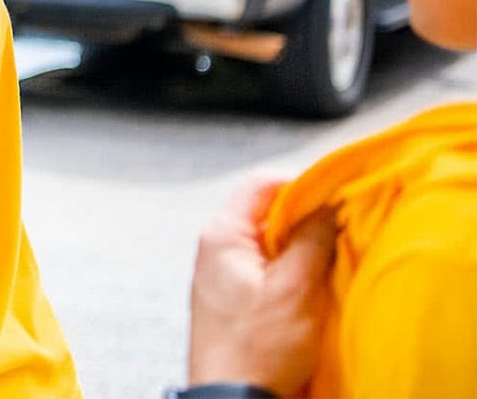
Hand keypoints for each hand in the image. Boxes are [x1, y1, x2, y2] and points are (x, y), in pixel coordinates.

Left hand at [188, 176, 336, 396]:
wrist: (232, 398)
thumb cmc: (256, 348)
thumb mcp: (294, 290)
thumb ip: (312, 242)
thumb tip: (329, 206)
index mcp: (223, 233)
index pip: (263, 183)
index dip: (303, 185)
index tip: (338, 198)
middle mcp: (218, 245)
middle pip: (269, 210)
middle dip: (308, 219)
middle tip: (342, 231)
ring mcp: (225, 271)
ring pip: (273, 240)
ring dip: (304, 248)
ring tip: (332, 261)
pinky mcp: (237, 295)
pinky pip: (269, 266)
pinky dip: (294, 269)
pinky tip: (316, 284)